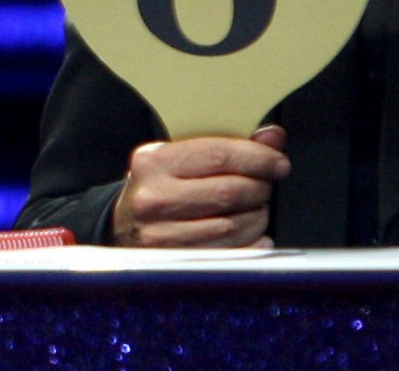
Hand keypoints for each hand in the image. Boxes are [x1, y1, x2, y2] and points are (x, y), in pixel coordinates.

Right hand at [110, 125, 289, 247]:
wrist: (121, 228)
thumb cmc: (156, 189)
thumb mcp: (178, 159)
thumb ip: (225, 146)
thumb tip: (272, 136)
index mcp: (153, 162)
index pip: (217, 154)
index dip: (257, 157)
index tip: (277, 162)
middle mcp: (153, 198)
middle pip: (229, 191)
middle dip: (260, 188)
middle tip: (265, 186)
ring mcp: (161, 235)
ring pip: (233, 225)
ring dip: (257, 217)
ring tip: (255, 209)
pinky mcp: (175, 262)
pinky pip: (230, 253)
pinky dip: (252, 244)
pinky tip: (253, 235)